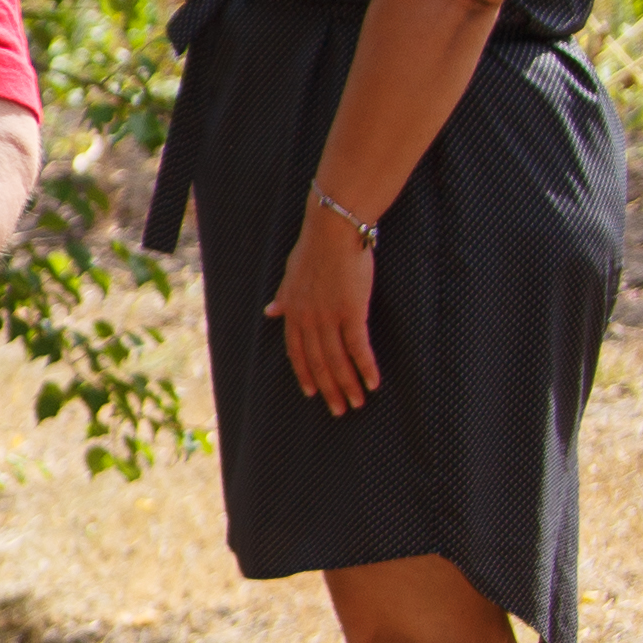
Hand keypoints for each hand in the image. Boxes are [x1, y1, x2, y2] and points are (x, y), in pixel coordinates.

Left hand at [263, 206, 380, 413]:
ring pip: (337, 360)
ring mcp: (329, 317)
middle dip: (329, 390)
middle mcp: (308, 320)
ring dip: (348, 385)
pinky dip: (365, 367)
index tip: (312, 394)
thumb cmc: (314, 250)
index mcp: (293, 313)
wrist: (332, 231)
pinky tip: (373, 383)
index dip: (305, 375)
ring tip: (358, 403)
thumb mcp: (291, 276)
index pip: (297, 353)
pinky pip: (358, 347)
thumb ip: (283, 298)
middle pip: (318, 363)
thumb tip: (269, 312)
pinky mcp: (352, 312)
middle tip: (339, 410)